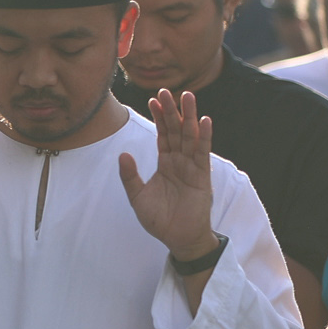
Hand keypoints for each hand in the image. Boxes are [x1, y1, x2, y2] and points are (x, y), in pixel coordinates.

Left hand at [119, 89, 217, 259]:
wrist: (178, 239)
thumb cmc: (160, 219)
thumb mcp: (138, 197)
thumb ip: (130, 176)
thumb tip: (123, 154)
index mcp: (165, 163)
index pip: (162, 134)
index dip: (158, 116)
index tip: (153, 98)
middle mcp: (179, 161)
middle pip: (175, 130)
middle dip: (172, 110)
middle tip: (168, 89)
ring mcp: (191, 167)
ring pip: (190, 136)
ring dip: (189, 116)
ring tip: (188, 96)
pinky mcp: (202, 176)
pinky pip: (202, 153)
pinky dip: (204, 136)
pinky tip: (204, 121)